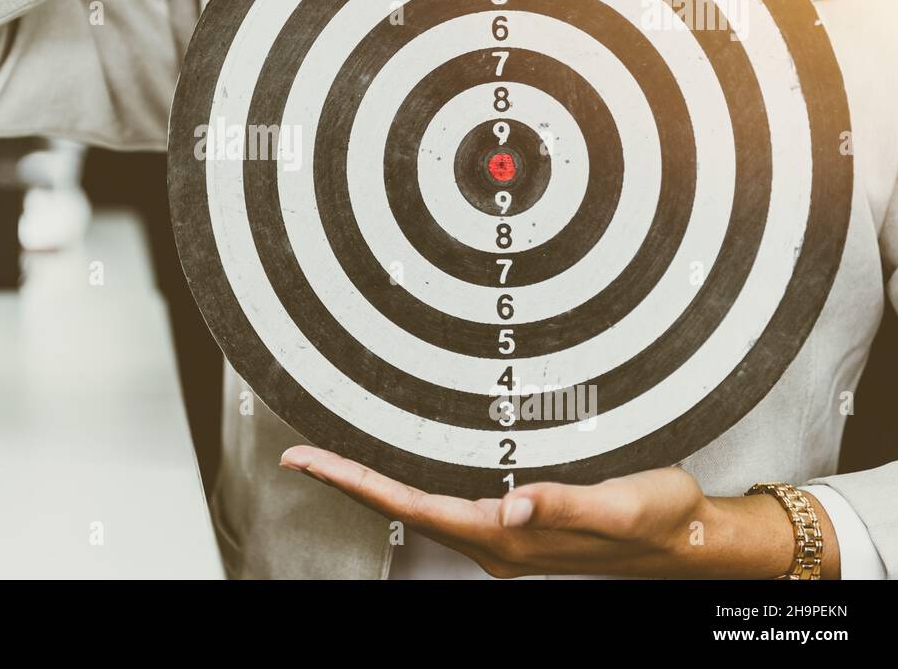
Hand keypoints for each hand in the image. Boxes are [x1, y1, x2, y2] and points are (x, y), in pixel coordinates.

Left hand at [280, 446, 839, 578]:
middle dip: (349, 479)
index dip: (356, 480)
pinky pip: (447, 497)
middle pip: (403, 504)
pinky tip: (405, 461)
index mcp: (509, 538)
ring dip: (376, 479)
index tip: (309, 459)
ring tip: (334, 454)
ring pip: (422, 502)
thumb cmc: (661, 522)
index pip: (413, 504)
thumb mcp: (619, 506)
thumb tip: (513, 506)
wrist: (692, 539)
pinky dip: (414, 478)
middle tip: (300, 453)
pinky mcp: (519, 521)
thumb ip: (565, 505)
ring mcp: (505, 532)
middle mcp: (498, 539)